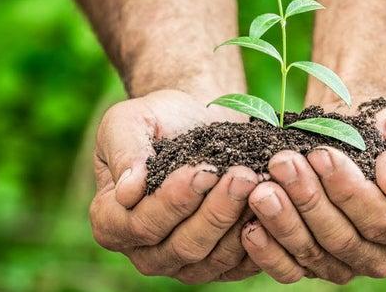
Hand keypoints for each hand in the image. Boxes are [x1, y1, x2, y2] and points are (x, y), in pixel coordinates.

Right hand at [90, 89, 260, 282]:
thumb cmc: (158, 120)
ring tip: (259, 183)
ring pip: (215, 257)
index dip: (174, 201)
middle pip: (183, 246)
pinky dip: (259, 235)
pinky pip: (241, 262)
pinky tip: (273, 203)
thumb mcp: (128, 121)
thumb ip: (124, 151)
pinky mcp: (220, 264)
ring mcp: (184, 263)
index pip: (142, 224)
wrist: (196, 121)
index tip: (203, 170)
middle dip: (216, 210)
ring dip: (239, 221)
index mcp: (112, 221)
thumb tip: (128, 191)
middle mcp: (146, 251)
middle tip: (243, 175)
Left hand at [241, 106, 385, 283]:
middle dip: (308, 200)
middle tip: (281, 164)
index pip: (383, 220)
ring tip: (261, 189)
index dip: (348, 191)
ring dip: (283, 221)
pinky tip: (249, 227)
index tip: (320, 155)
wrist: (361, 137)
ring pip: (313, 254)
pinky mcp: (315, 265)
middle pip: (342, 239)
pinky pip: (290, 269)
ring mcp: (348, 265)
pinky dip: (268, 252)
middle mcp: (385, 256)